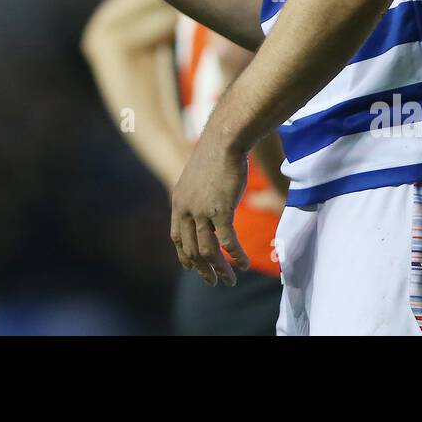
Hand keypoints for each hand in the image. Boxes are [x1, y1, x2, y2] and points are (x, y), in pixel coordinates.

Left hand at [170, 131, 249, 286]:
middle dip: (202, 269)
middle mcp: (186, 209)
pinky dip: (236, 256)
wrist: (224, 140)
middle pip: (191, 249)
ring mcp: (202, 211)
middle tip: (213, 281)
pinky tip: (244, 264)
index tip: (192, 268)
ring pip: (208, 251)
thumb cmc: (216, 154)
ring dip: (220, 269)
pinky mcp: (221, 211)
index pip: (177, 237)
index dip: (185, 255)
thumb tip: (208, 208)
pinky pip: (229, 242)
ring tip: (230, 280)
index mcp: (178, 202)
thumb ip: (199, 196)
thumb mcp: (199, 178)